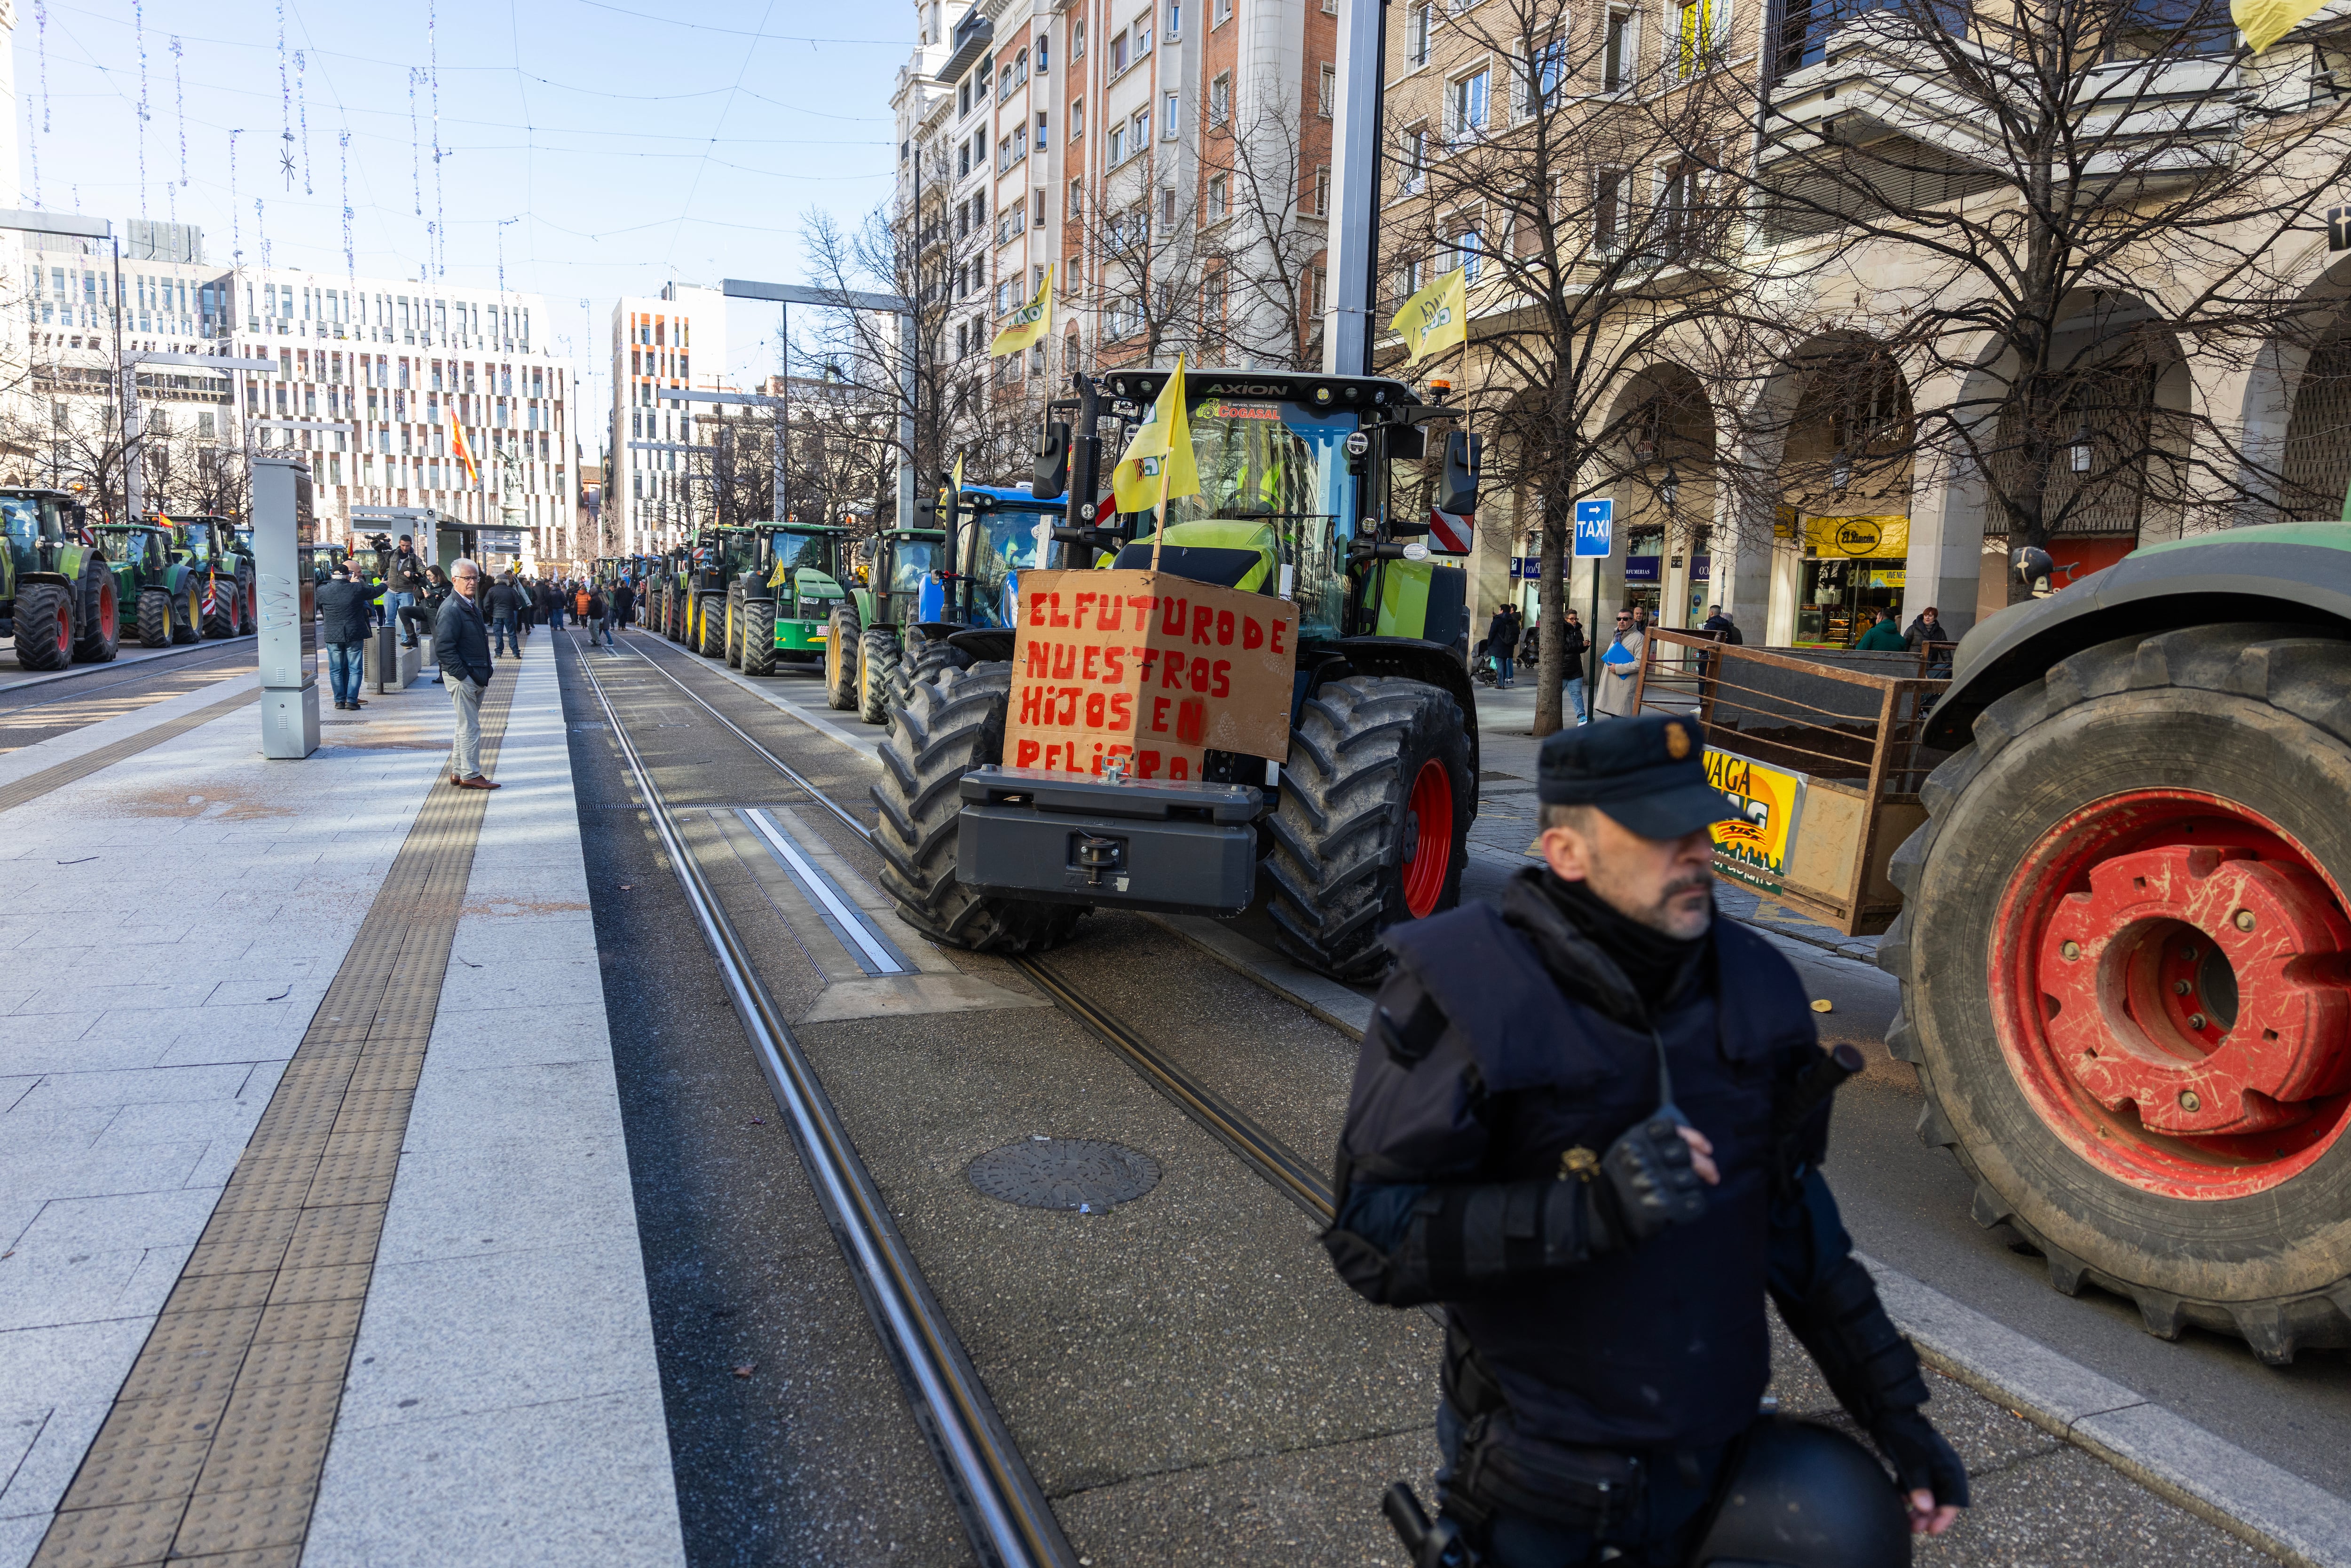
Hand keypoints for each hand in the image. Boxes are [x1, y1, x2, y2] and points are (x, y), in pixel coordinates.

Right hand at [1595, 1117, 1710, 1245]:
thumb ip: (1655, 1140)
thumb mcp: (1629, 1149)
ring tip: (1687, 1190)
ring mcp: (1648, 1182)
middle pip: (1685, 1153)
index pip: (1672, 1130)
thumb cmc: (1622, 1178)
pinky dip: (1695, 1204)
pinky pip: (1693, 1202)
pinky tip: (1688, 1204)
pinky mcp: (1657, 1206)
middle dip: (1703, 1164)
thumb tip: (1698, 1145)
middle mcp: (1641, 1158)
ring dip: (1694, 1185)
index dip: (1694, 1139)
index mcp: (1633, 1140)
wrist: (1602, 1214)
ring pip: (1690, 1178)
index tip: (1706, 1149)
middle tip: (1711, 1174)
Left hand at [1874, 1407, 1968, 1528]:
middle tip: (1915, 1528)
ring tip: (1907, 1521)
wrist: (1888, 1413)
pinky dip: (1910, 1496)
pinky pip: (1918, 1487)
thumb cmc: (1903, 1435)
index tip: (1931, 1531)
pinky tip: (1900, 1501)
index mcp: (1949, 1467)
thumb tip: (1926, 1509)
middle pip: (1942, 1500)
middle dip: (1929, 1517)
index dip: (1944, 1518)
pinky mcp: (1917, 1466)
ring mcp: (1931, 1467)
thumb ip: (1919, 1484)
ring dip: (1919, 1510)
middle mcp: (1943, 1469)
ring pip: (1929, 1495)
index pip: (1954, 1500)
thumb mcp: (1911, 1460)